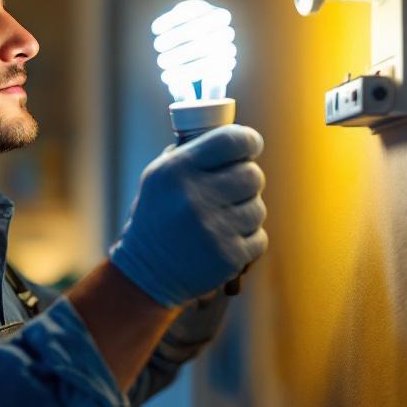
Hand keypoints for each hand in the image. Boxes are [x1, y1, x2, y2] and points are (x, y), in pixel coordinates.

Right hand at [108, 125, 267, 307]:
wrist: (146, 273)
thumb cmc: (157, 218)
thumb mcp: (158, 177)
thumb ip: (191, 152)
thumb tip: (231, 134)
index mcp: (178, 171)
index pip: (232, 141)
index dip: (249, 141)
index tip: (250, 146)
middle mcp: (196, 198)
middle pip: (252, 174)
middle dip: (247, 180)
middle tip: (233, 189)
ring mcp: (215, 229)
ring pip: (259, 207)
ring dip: (247, 211)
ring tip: (223, 219)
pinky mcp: (229, 257)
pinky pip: (260, 237)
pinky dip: (248, 239)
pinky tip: (226, 240)